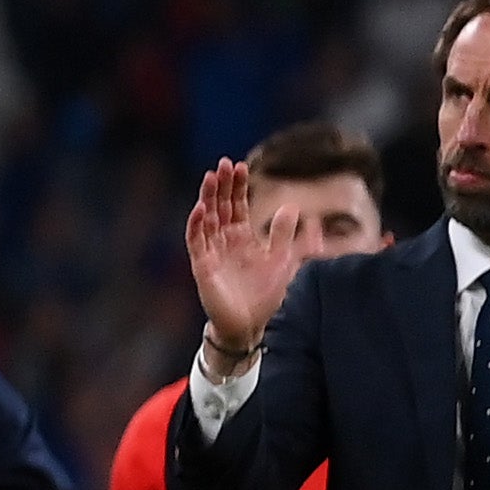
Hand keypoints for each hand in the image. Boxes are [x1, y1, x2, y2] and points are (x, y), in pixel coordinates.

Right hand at [182, 161, 297, 360]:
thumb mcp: (283, 260)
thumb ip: (287, 234)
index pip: (236, 205)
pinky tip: (201, 208)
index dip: (237, 187)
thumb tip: (293, 206)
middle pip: (219, 207)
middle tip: (223, 164)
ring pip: (206, 219)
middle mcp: (224, 242)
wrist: (252, 325)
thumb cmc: (266, 296)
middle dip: (221, 186)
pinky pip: (196, 242)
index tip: (240, 167)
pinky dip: (196, 225)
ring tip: (211, 178)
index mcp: (242, 238)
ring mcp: (212, 253)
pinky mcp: (202, 267)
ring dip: (207, 198)